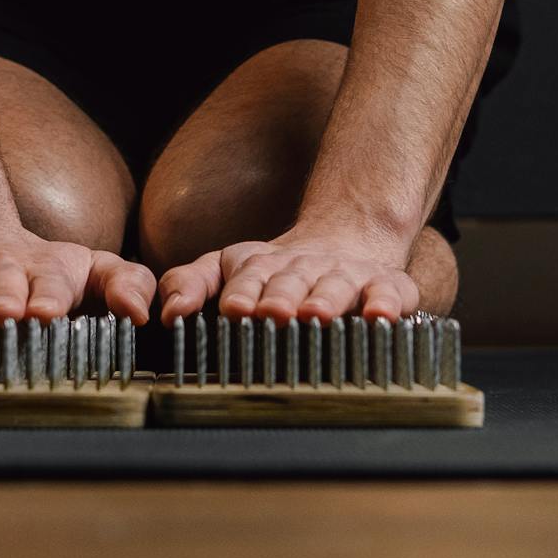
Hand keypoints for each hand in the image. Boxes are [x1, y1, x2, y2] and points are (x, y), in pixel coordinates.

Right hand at [0, 225, 155, 323]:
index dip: (49, 295)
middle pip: (6, 282)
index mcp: (49, 270)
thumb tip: (142, 313)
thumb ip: (127, 284)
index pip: (52, 281)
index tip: (49, 313)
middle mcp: (5, 268)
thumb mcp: (94, 270)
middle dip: (7, 298)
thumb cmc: (46, 271)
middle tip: (7, 316)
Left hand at [157, 223, 419, 324]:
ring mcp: (346, 276)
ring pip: (335, 286)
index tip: (235, 308)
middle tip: (273, 313)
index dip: (243, 291)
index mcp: (262, 266)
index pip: (249, 277)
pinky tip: (380, 317)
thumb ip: (190, 283)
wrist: (346, 240)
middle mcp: (304, 269)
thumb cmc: (275, 271)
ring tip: (317, 314)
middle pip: (291, 281)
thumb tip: (168, 314)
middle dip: (281, 296)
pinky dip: (386, 304)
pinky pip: (389, 294)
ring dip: (326, 300)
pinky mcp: (385, 285)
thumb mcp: (226, 267)